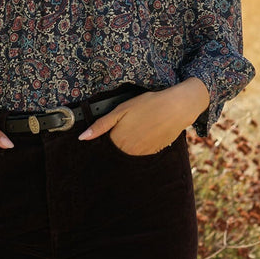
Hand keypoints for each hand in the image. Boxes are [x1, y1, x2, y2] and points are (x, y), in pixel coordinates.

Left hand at [78, 79, 209, 155]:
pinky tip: (147, 130)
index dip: (107, 134)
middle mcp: (130, 151)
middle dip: (119, 139)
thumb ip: (100, 125)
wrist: (176, 107)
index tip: (113, 127)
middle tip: (130, 123)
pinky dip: (142, 143)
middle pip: (117, 149)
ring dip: (130, 142)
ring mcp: (143, 153)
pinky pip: (143, 151)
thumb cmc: (148, 105)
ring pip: (130, 150)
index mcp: (118, 141)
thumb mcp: (120, 110)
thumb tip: (82, 138)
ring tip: (139, 125)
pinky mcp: (155, 152)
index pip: (105, 145)